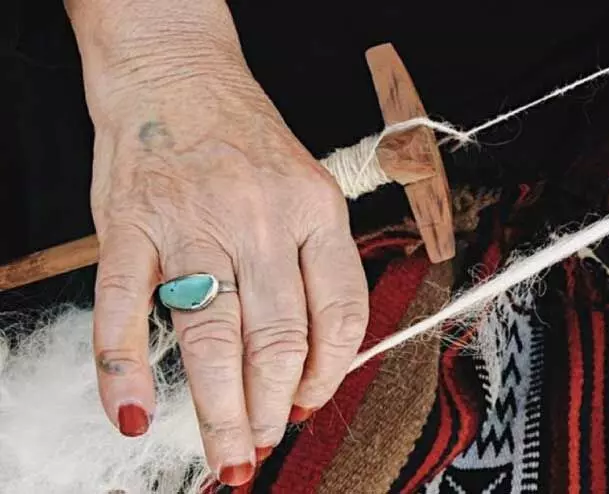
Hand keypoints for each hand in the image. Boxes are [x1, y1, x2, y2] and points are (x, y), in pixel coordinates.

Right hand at [66, 0, 367, 485]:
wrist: (177, 72)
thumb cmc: (247, 141)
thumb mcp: (307, 188)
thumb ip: (313, 264)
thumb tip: (314, 356)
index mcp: (316, 210)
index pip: (341, 312)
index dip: (331, 372)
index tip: (312, 402)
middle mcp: (259, 219)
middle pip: (278, 337)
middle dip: (274, 408)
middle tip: (263, 446)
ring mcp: (191, 223)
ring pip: (211, 335)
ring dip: (219, 408)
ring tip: (228, 454)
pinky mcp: (129, 225)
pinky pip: (122, 306)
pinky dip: (123, 368)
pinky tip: (130, 414)